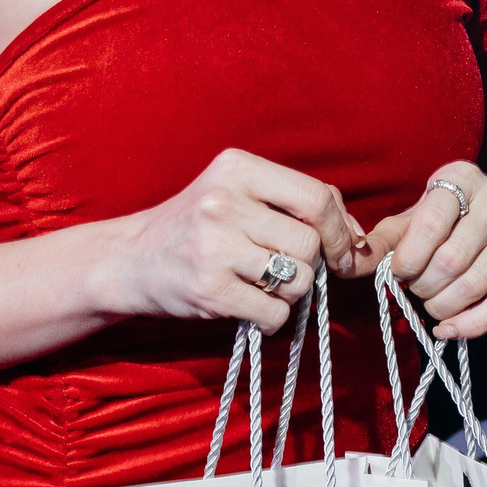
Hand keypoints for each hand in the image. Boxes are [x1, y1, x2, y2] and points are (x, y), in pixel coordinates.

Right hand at [94, 148, 367, 330]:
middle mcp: (223, 202)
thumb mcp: (238, 194)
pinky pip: (274, 313)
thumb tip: (358, 237)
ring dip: (290, 293)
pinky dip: (271, 318)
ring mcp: (214, 246)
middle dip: (308, 266)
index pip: (317, 197)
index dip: (339, 230)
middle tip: (282, 270)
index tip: (342, 251)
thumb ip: (296, 204)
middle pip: (309, 244)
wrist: (129, 260)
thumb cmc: (196, 227)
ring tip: (259, 285)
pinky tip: (247, 305)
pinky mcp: (208, 289)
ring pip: (297, 279)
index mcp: (237, 167)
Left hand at [366, 160, 486, 340]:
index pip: (431, 224)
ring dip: (443, 306)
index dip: (409, 258)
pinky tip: (449, 329)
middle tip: (415, 289)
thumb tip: (351, 264)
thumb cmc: (447, 218)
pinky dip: (472, 324)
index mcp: (463, 177)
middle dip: (424, 286)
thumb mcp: (415, 217)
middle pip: (452, 259)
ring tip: (432, 305)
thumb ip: (385, 240)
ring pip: (475, 283)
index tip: (399, 272)